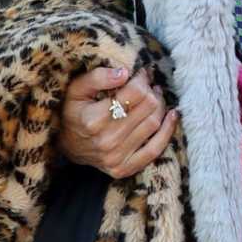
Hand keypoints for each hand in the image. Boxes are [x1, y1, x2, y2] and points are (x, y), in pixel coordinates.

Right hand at [57, 64, 177, 179]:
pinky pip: (155, 150)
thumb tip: (124, 72)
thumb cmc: (74, 113)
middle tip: (150, 85)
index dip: (142, 79)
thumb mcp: (76, 90)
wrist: (69, 147)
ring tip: (156, 97)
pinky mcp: (124, 169)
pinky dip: (168, 131)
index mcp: (93, 119)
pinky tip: (172, 116)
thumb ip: (97, 77)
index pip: (133, 93)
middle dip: (152, 91)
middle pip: (147, 107)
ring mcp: (116, 157)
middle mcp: (106, 140)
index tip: (142, 73)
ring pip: (153, 124)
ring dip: (160, 106)